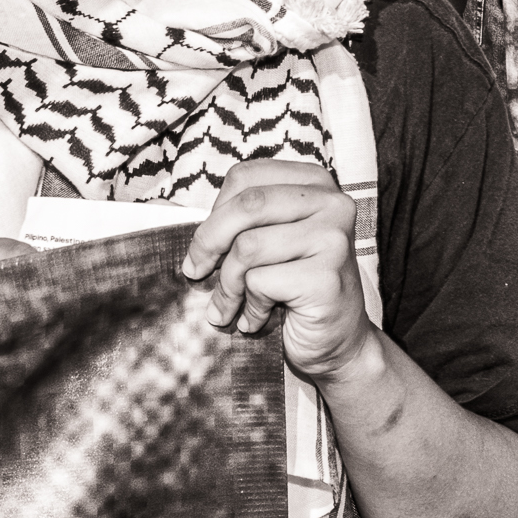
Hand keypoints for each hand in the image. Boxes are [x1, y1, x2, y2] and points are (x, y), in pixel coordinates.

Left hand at [181, 160, 373, 382]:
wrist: (337, 342)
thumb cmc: (295, 288)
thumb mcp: (268, 241)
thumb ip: (239, 221)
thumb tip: (180, 222)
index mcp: (314, 183)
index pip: (246, 176)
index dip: (215, 211)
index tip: (204, 244)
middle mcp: (331, 203)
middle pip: (247, 205)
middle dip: (209, 242)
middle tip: (195, 271)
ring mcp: (333, 238)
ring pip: (248, 246)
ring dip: (227, 285)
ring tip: (228, 307)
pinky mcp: (326, 277)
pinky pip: (260, 282)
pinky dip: (249, 306)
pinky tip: (256, 319)